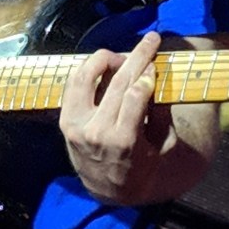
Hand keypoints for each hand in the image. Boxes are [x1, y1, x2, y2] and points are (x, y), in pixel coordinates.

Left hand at [59, 30, 173, 205]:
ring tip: (123, 57)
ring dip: (106, 58)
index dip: (147, 74)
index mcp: (123, 142)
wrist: (111, 188)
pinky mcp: (65, 121)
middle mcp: (96, 133)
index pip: (135, 95)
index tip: (155, 64)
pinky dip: (87, 70)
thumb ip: (160, 112)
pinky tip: (104, 66)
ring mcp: (76, 126)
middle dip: (137, 56)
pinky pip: (73, 84)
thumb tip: (154, 76)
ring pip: (87, 76)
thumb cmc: (144, 164)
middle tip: (151, 40)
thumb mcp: (163, 144)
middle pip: (117, 82)